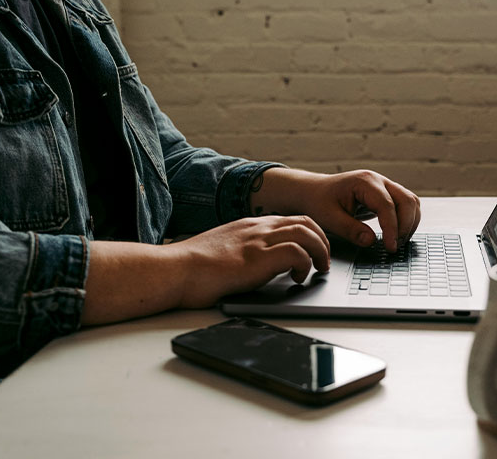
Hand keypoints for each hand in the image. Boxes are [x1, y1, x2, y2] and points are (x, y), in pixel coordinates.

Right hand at [172, 215, 330, 307]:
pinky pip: (296, 252)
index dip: (310, 233)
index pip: (291, 218)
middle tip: (323, 261)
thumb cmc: (191, 267)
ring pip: (306, 232)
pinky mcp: (257, 259)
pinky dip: (305, 264)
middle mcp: (257, 228)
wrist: (173, 270)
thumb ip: (244, 250)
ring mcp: (258, 241)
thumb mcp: (223, 250)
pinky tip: (297, 278)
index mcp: (249, 225)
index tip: (314, 249)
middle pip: (305, 221)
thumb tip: (257, 264)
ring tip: (318, 269)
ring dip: (319, 251)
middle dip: (322, 240)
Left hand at [251, 168, 420, 252]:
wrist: (312, 191)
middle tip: (394, 247)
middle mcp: (378, 180)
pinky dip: (407, 220)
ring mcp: (384, 186)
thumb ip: (350, 230)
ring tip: (396, 242)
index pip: (388, 205)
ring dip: (409, 223)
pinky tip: (396, 235)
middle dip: (406, 226)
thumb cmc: (318, 201)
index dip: (392, 228)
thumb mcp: (329, 219)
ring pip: (411, 202)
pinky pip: (406, 205)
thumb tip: (371, 241)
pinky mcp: (386, 194)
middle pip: (407, 200)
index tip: (390, 247)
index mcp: (364, 182)